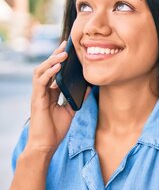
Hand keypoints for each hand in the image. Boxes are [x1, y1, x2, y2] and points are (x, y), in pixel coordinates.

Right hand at [26, 40, 88, 155]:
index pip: (53, 72)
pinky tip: (57, 67)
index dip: (59, 60)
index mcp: (50, 93)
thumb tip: (90, 87)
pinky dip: (49, 73)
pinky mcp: (37, 100)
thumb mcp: (71, 111)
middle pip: (46, 68)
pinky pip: (41, 82)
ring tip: (63, 54)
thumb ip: (78, 98)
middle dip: (55, 55)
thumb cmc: (55, 130)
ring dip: (51, 61)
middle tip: (66, 44)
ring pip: (41, 71)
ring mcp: (38, 95)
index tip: (69, 49)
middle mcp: (42, 91)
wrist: (46, 145)